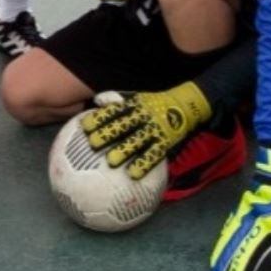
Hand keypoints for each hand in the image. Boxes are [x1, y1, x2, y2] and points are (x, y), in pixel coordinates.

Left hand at [80, 81, 210, 179]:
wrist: (186, 104)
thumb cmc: (155, 103)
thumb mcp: (137, 96)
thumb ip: (118, 100)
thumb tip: (97, 101)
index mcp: (134, 105)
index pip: (114, 110)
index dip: (99, 118)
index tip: (84, 126)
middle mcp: (143, 116)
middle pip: (123, 125)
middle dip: (107, 134)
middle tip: (92, 143)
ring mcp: (154, 129)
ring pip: (137, 141)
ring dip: (124, 151)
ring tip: (110, 161)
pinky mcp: (165, 141)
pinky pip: (153, 154)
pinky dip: (143, 164)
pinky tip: (133, 174)